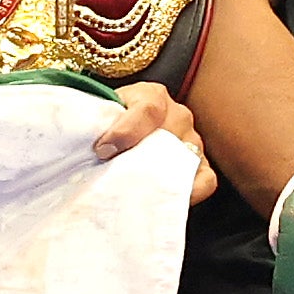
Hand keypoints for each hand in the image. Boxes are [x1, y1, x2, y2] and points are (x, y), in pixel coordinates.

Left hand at [91, 81, 217, 201]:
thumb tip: (88, 146)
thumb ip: (94, 123)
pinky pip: (205, 179)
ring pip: (185, 157)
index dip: (125, 131)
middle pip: (168, 135)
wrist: (117, 135)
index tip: (103, 150)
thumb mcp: (98, 116)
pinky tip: (164, 197)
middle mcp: (177, 115)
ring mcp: (192, 141)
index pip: (147, 110)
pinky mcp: (200, 166)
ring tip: (133, 189)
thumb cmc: (108, 126)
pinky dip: (190, 191)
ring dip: (160, 175)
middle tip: (115, 175)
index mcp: (151, 96)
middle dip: (140, 157)